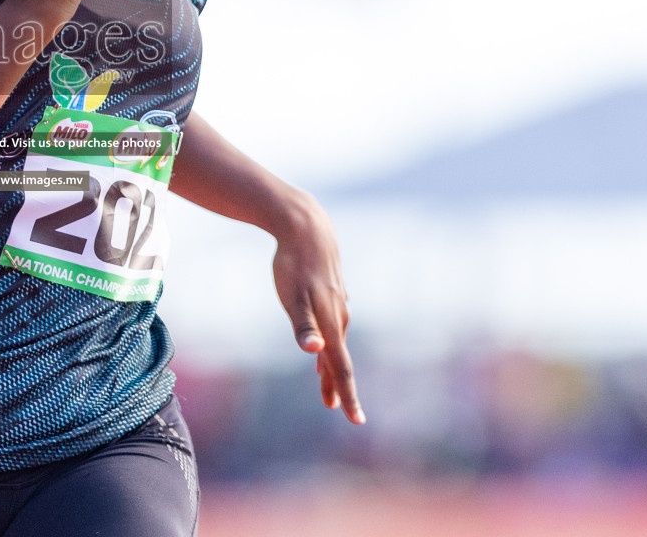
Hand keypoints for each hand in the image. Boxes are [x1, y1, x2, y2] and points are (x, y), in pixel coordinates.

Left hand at [271, 200, 364, 424]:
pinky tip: (326, 340)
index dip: (348, 394)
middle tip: (336, 408)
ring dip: (331, 362)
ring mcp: (337, 302)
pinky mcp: (332, 291)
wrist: (306, 226)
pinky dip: (329, 339)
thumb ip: (302, 326)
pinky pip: (333, 323)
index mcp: (331, 322)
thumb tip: (314, 351)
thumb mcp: (292, 297)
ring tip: (323, 378)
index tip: (355, 419)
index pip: (342, 367)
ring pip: (336, 339)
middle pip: (339, 358)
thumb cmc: (294, 263)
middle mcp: (339, 315)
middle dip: (338, 385)